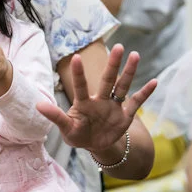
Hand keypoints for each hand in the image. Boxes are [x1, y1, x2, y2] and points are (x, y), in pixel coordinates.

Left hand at [36, 44, 156, 151]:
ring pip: (123, 86)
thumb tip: (37, 105)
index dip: (78, 73)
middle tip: (119, 47)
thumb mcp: (66, 128)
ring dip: (129, 72)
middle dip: (113, 65)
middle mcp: (100, 100)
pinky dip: (145, 93)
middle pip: (107, 80)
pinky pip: (136, 102)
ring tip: (135, 55)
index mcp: (84, 103)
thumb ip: (55, 116)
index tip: (76, 57)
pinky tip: (154, 81)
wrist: (94, 145)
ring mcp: (113, 106)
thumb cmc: (77, 134)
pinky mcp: (125, 116)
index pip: (81, 86)